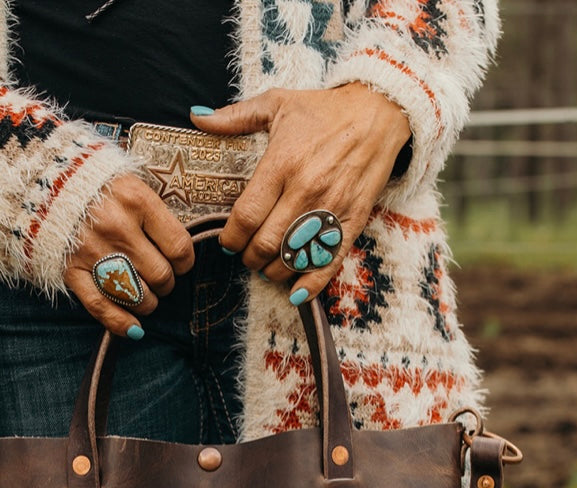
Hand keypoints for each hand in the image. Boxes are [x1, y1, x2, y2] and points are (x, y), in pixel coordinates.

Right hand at [64, 173, 195, 336]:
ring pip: (136, 296)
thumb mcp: (128, 182)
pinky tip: (134, 330)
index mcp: (136, 201)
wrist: (40, 179)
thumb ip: (152, 212)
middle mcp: (117, 228)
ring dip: (147, 303)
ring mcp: (93, 252)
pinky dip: (120, 322)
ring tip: (144, 295)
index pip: (178, 247)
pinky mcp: (71, 270)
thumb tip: (177, 249)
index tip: (179, 263)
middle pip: (160, 276)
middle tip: (160, 279)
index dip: (185, 263)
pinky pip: (101, 306)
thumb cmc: (93, 182)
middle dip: (166, 284)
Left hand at [191, 85, 410, 302]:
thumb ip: (235, 117)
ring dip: (273, 271)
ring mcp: (331, 208)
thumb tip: (196, 120)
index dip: (232, 237)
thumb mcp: (278, 104)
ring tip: (267, 265)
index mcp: (282, 163)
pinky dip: (310, 285)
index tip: (228, 241)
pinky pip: (328, 263)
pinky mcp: (353, 221)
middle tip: (247, 255)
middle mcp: (305, 189)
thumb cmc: (325, 110)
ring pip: (292, 258)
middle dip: (249, 257)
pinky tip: (294, 293)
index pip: (246, 216)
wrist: (380, 112)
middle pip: (265, 244)